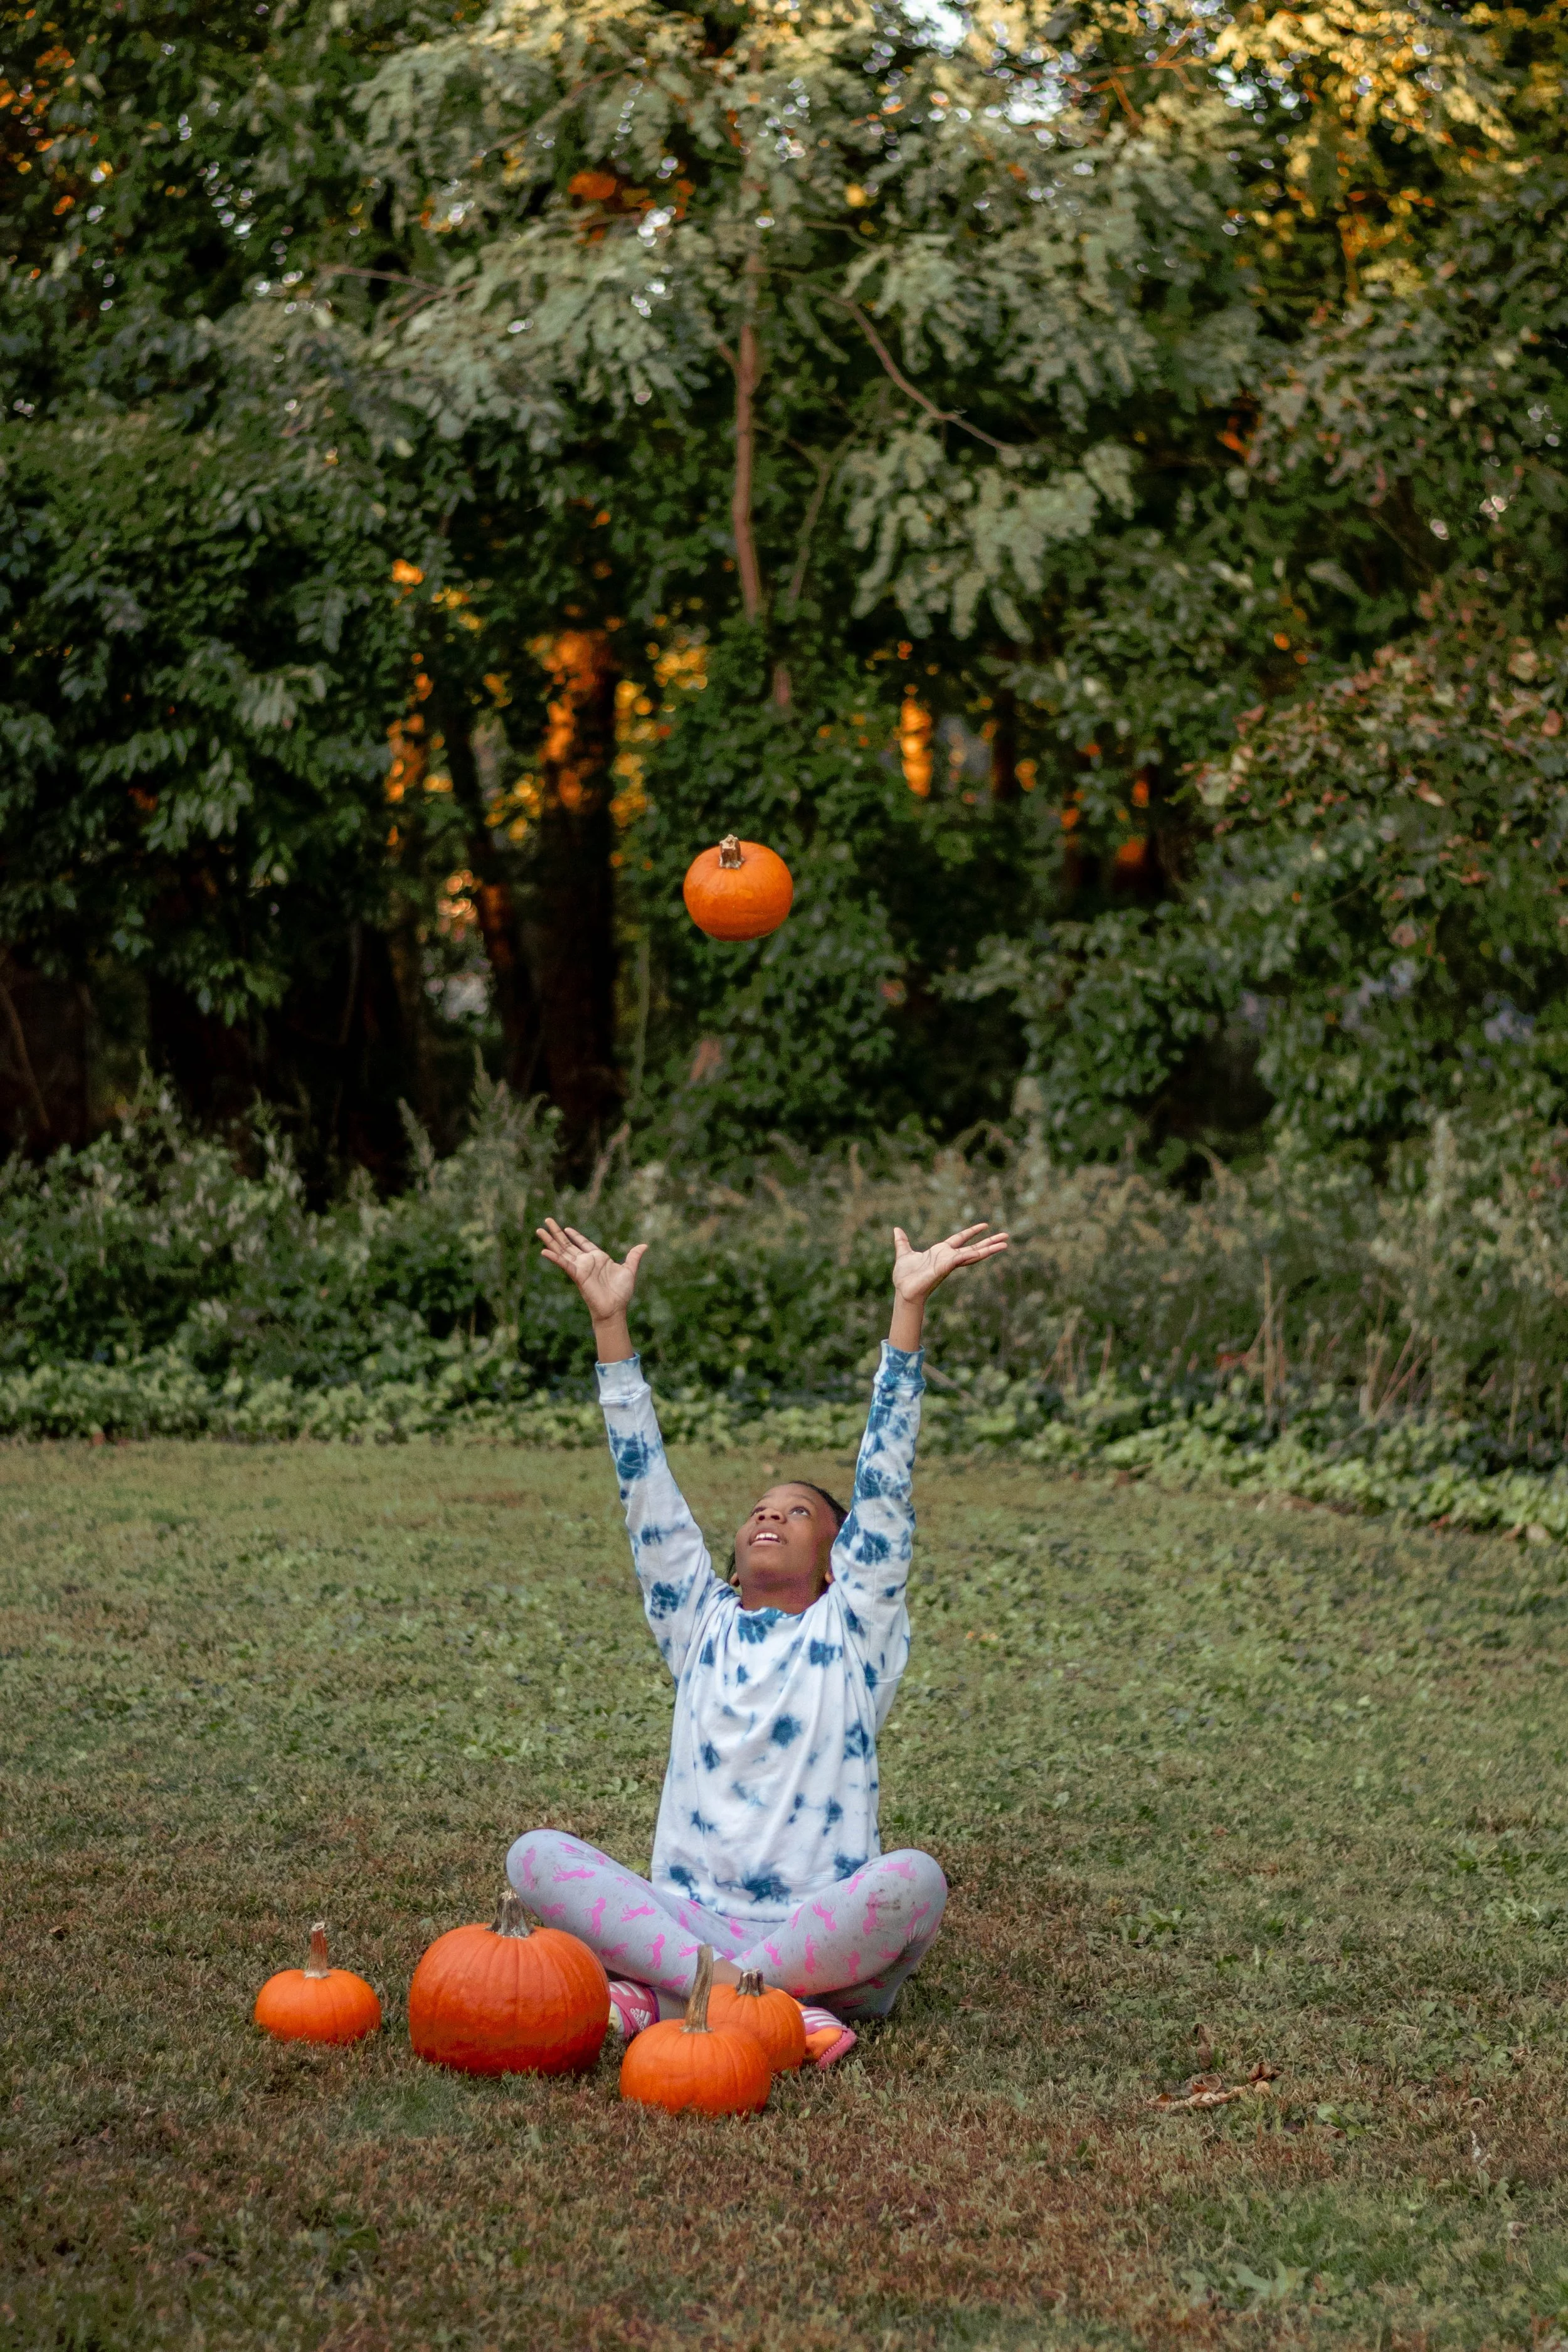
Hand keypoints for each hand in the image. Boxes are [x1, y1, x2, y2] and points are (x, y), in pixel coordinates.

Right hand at [536, 1219, 647, 1341]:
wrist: (616, 1308)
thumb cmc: (621, 1292)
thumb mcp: (629, 1270)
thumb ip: (633, 1257)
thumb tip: (644, 1245)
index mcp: (598, 1258)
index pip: (583, 1243)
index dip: (575, 1235)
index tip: (566, 1228)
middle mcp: (586, 1262)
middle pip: (568, 1244)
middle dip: (557, 1233)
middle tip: (547, 1221)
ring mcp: (580, 1268)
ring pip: (562, 1251)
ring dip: (550, 1241)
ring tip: (539, 1230)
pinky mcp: (577, 1275)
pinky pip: (564, 1264)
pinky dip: (554, 1258)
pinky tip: (543, 1251)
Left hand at [892, 1222, 1009, 1304]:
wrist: (903, 1291)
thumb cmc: (905, 1276)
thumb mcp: (904, 1253)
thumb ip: (902, 1242)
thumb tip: (897, 1229)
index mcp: (941, 1252)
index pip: (961, 1239)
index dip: (972, 1232)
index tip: (985, 1225)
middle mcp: (949, 1257)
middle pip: (974, 1247)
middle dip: (990, 1242)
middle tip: (1006, 1236)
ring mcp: (949, 1263)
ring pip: (973, 1254)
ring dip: (989, 1249)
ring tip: (1005, 1244)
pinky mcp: (945, 1267)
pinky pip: (960, 1259)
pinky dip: (971, 1255)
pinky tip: (983, 1251)